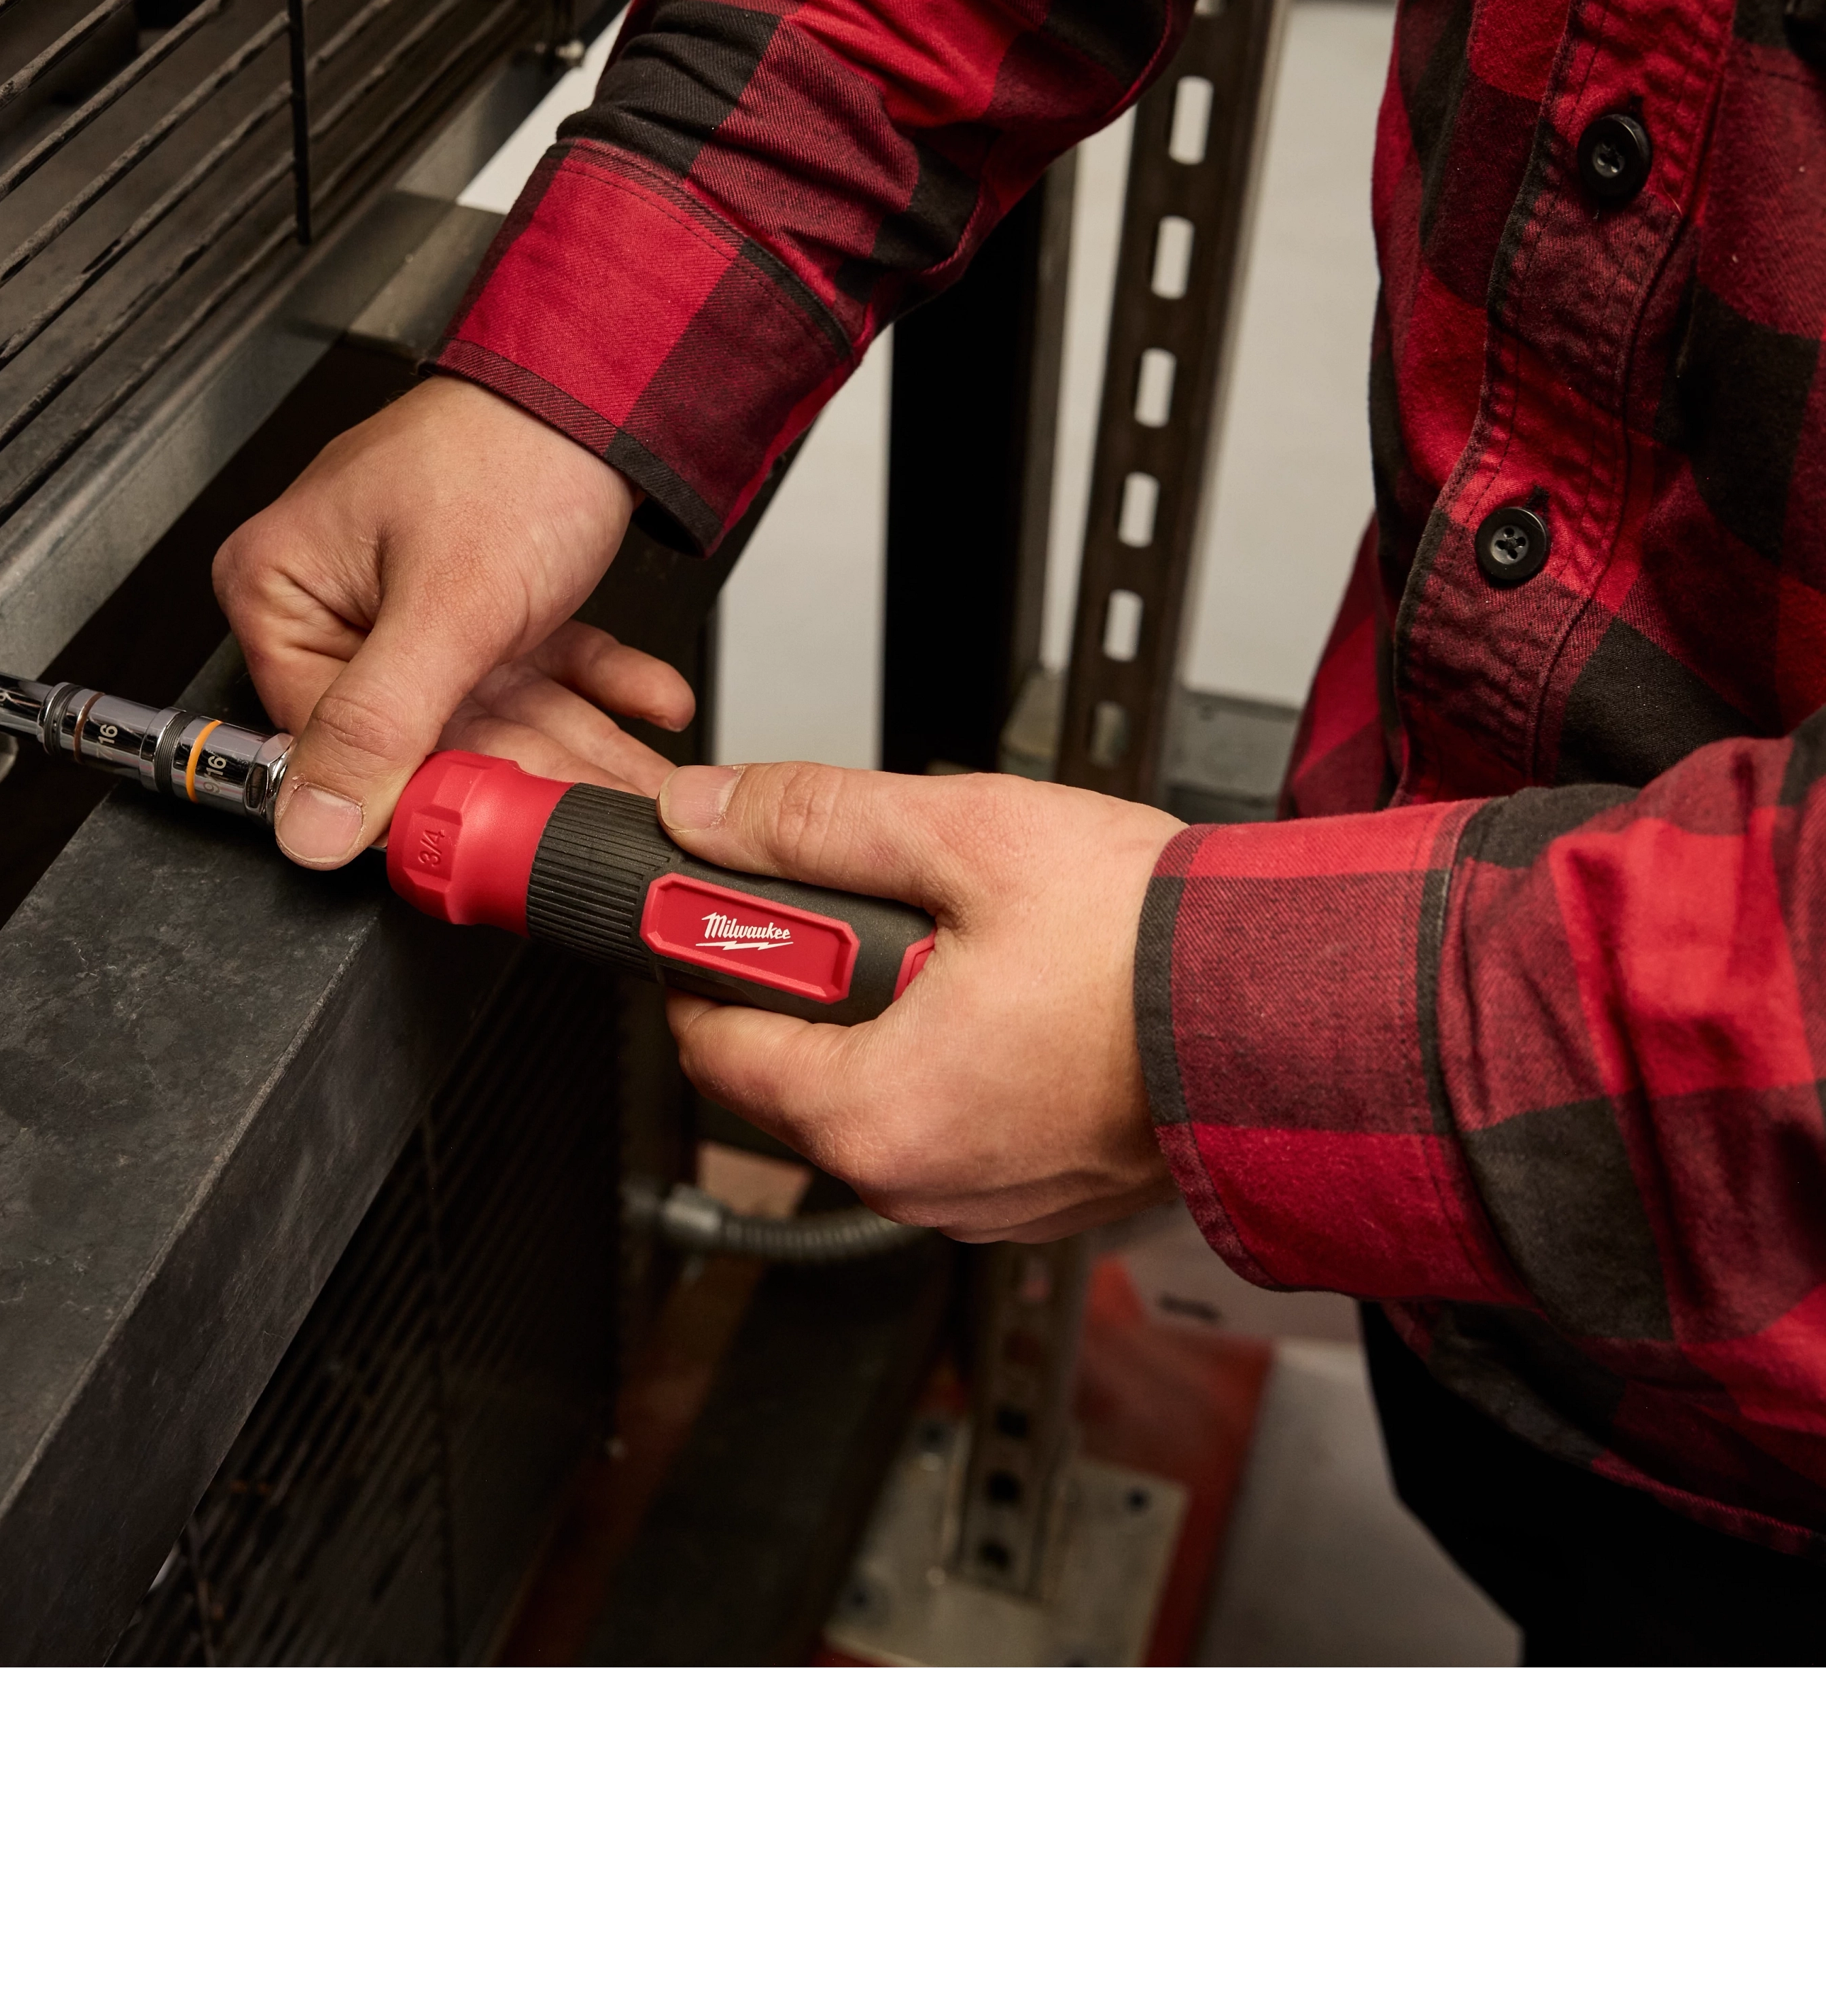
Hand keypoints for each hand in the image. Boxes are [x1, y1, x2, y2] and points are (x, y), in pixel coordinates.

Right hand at [214, 377, 693, 866]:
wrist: (606, 378)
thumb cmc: (511, 448)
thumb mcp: (447, 606)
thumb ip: (380, 724)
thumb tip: (312, 826)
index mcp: (282, 591)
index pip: (329, 741)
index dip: (415, 792)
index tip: (483, 838)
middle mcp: (336, 603)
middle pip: (423, 734)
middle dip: (526, 773)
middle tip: (589, 815)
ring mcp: (409, 608)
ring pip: (490, 714)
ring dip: (574, 745)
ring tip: (634, 780)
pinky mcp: (474, 605)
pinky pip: (528, 675)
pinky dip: (590, 691)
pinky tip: (644, 708)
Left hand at [657, 760, 1180, 1242]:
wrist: (1306, 1012)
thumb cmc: (1158, 946)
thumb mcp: (966, 839)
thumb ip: (814, 822)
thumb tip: (709, 813)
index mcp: (873, 1116)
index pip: (710, 1040)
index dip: (712, 954)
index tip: (736, 900)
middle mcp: (914, 1184)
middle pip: (787, 1075)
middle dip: (812, 985)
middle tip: (885, 905)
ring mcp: (980, 1202)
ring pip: (873, 1099)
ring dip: (887, 1022)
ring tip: (968, 945)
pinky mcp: (1040, 1196)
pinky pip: (953, 1126)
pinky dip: (959, 1064)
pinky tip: (1017, 1000)